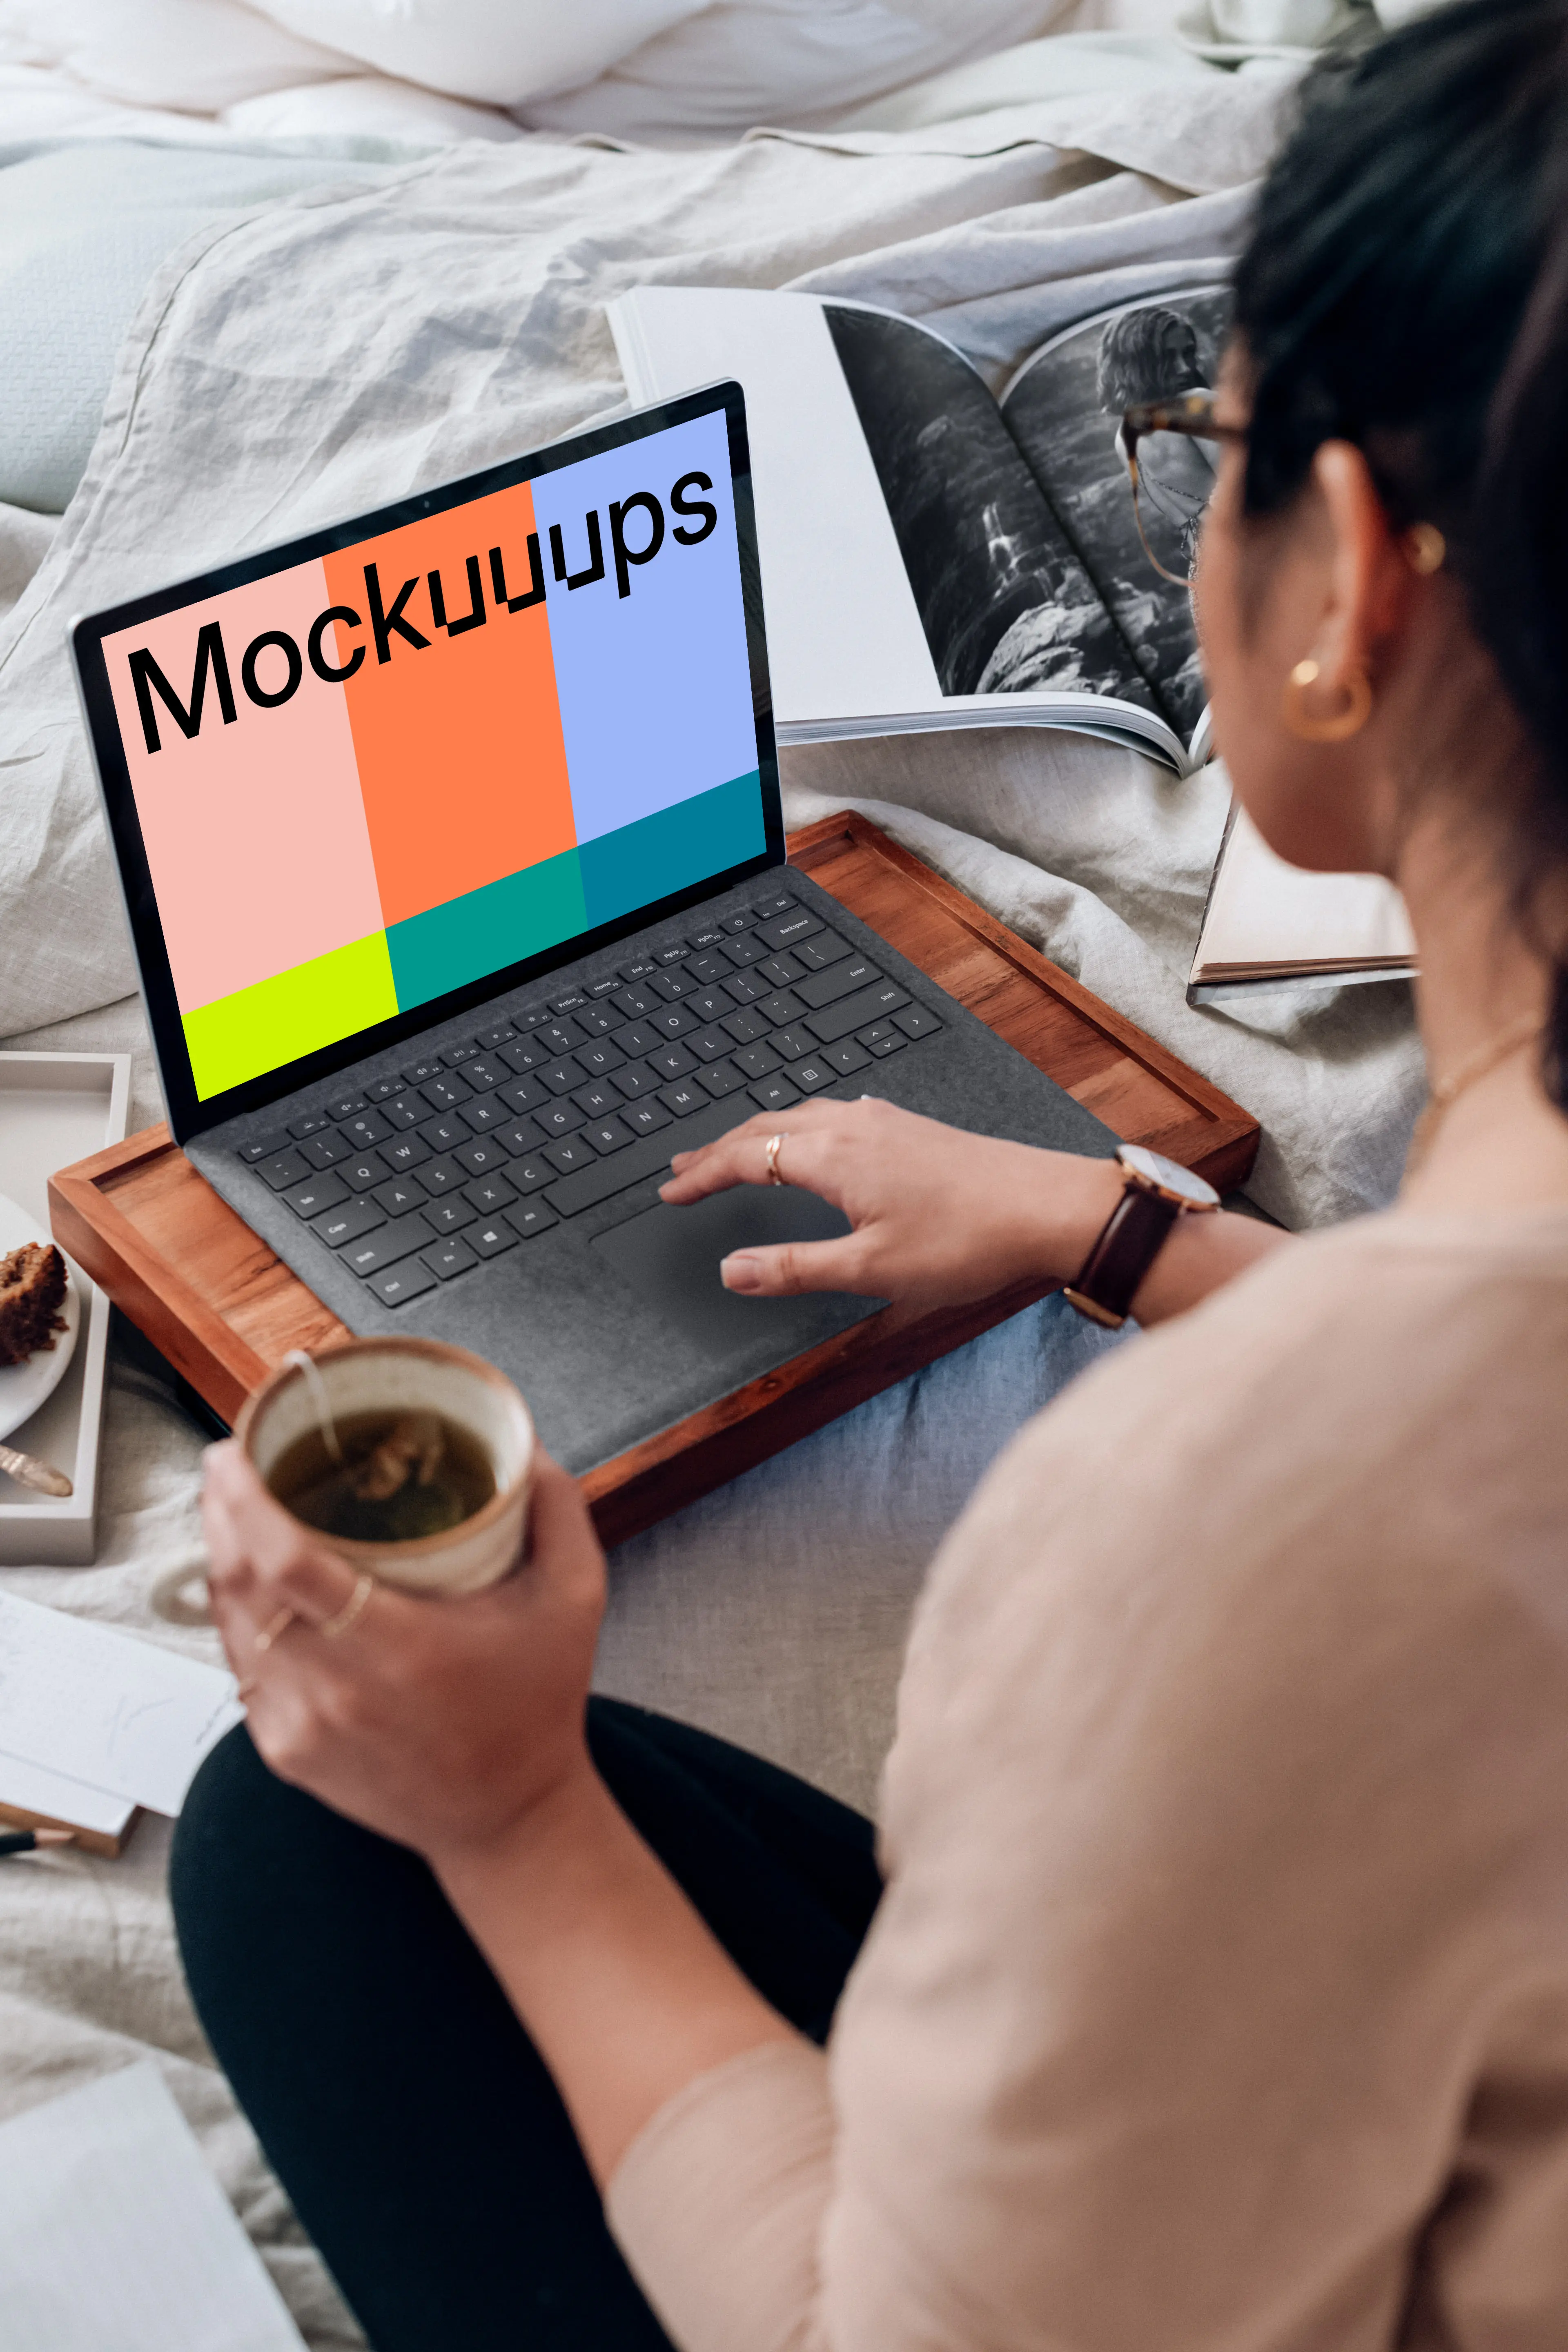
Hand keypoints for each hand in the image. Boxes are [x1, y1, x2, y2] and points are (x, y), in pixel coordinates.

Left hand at [201, 1440, 605, 1866]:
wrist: (508, 1819)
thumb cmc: (539, 1703)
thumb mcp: (575, 1598)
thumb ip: (556, 1509)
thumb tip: (521, 1438)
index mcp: (399, 1646)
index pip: (284, 1562)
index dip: (244, 1500)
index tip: (236, 1450)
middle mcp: (336, 1690)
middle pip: (240, 1584)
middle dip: (221, 1511)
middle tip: (232, 1460)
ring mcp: (301, 1726)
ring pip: (232, 1624)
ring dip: (223, 1559)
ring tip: (236, 1510)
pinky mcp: (285, 1750)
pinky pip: (243, 1666)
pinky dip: (240, 1617)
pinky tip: (255, 1585)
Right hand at [658, 1097, 1121, 1311]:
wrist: (1048, 1207)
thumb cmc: (968, 1239)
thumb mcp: (871, 1269)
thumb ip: (794, 1269)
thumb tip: (732, 1270)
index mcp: (832, 1156)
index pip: (744, 1158)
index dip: (700, 1176)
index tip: (670, 1192)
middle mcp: (852, 1127)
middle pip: (764, 1129)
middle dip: (716, 1150)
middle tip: (680, 1169)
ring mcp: (883, 1122)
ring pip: (799, 1118)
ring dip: (756, 1136)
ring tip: (731, 1153)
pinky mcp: (910, 1128)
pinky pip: (833, 1117)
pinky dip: (797, 1129)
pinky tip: (810, 1141)